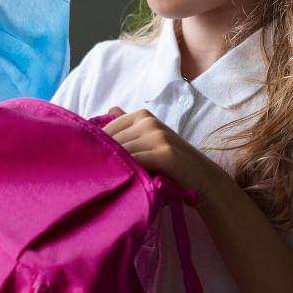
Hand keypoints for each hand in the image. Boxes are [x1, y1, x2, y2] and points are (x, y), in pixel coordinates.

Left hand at [102, 106, 217, 204]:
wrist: (203, 178)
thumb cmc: (172, 162)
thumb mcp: (149, 140)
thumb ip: (130, 126)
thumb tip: (109, 108)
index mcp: (142, 116)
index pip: (106, 130)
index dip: (95, 148)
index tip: (89, 164)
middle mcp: (149, 121)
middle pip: (112, 142)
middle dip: (102, 159)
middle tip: (95, 177)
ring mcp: (157, 136)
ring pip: (122, 152)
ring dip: (114, 168)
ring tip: (108, 183)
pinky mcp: (165, 154)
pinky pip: (136, 162)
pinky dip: (128, 173)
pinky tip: (124, 184)